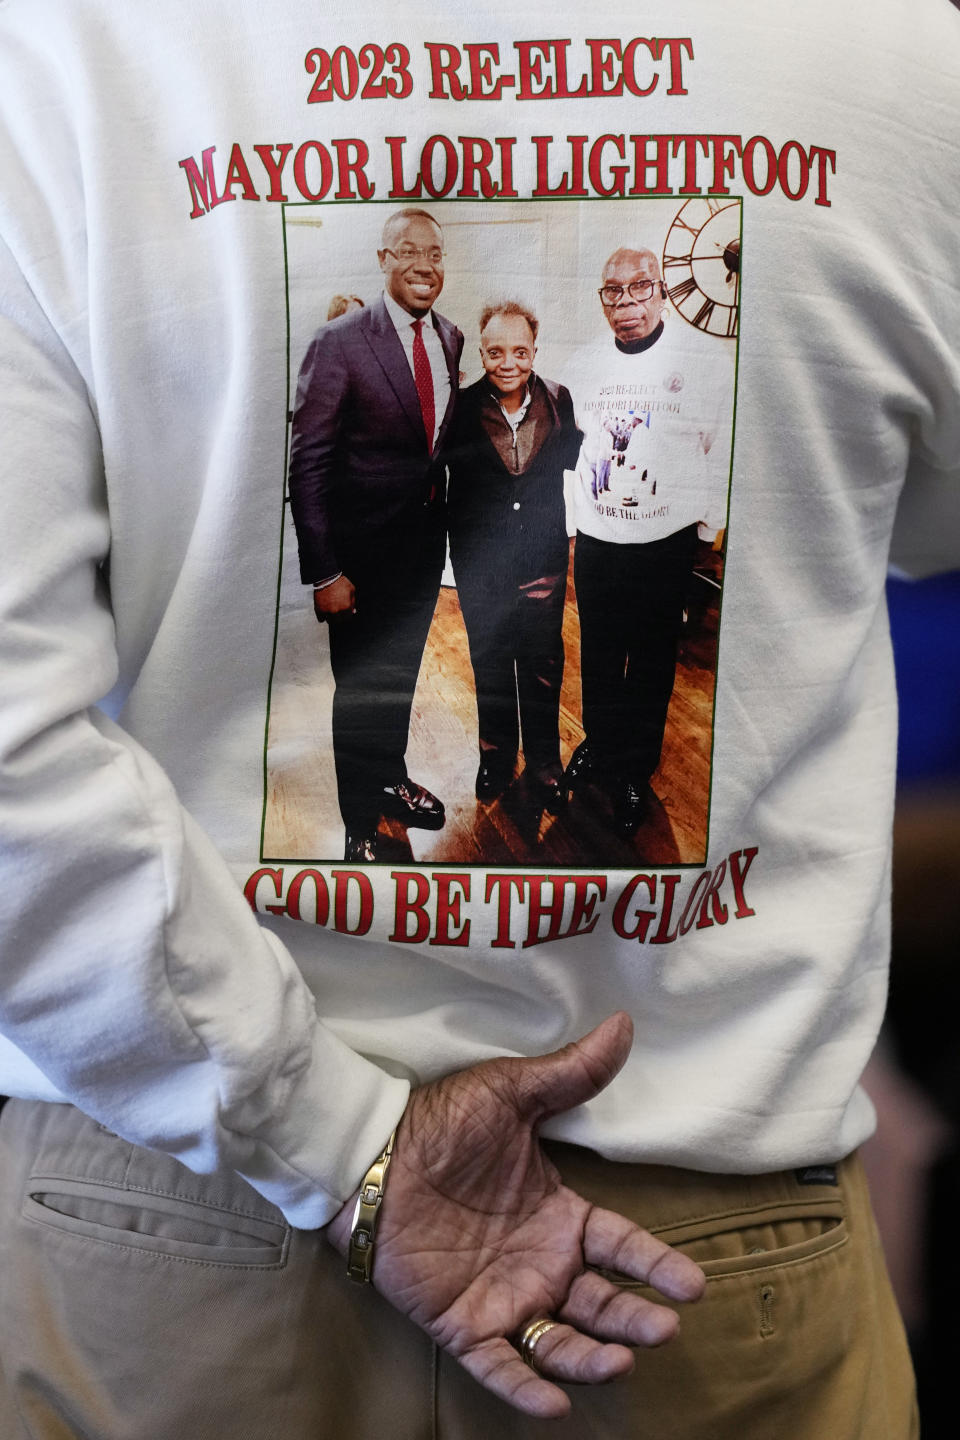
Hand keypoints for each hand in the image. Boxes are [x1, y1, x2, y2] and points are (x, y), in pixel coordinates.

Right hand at [313, 575, 354, 620]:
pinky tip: (324, 612)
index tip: (343, 611)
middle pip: (338, 621)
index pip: (347, 618)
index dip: (346, 614)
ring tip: (330, 611)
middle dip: (339, 617)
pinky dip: (322, 617)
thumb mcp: (351, 590)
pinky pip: (321, 619)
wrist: (326, 577)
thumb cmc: (340, 582)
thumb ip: (353, 602)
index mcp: (346, 607)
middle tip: (336, 611)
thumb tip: (353, 612)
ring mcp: (327, 611)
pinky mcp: (319, 609)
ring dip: (330, 617)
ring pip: (330, 621)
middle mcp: (337, 611)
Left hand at [326, 1013, 704, 1419]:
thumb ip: (570, 1073)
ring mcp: (502, 1298)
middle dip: (635, 1320)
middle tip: (664, 1328)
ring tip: (617, 1361)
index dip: (655, 1265)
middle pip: (601, 1303)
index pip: (621, 1246)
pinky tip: (554, 1405)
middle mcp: (540, 1264)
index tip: (692, 1284)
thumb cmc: (440, 1121)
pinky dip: (526, 1386)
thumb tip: (622, 1025)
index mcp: (558, 1215)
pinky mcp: (460, 1324)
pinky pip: (498, 1365)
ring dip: (590, 1358)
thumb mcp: (510, 1093)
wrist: (368, 1154)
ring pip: (559, 1343)